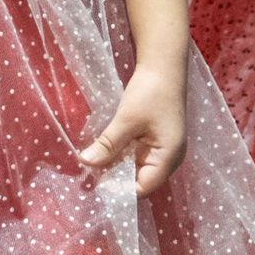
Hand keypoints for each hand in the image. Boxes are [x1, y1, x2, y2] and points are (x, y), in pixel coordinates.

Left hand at [79, 59, 188, 195]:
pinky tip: (105, 151)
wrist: (163, 65)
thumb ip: (108, 144)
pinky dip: (121, 156)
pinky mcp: (155, 141)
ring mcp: (163, 151)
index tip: (95, 183)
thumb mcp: (126, 119)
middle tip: (89, 174)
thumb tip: (85, 163)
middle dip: (115, 178)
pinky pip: (136, 157)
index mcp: (168, 158)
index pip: (142, 188)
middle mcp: (169, 159)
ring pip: (136, 169)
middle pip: (139, 181)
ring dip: (116, 166)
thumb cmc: (150, 92)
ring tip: (94, 163)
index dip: (119, 189)